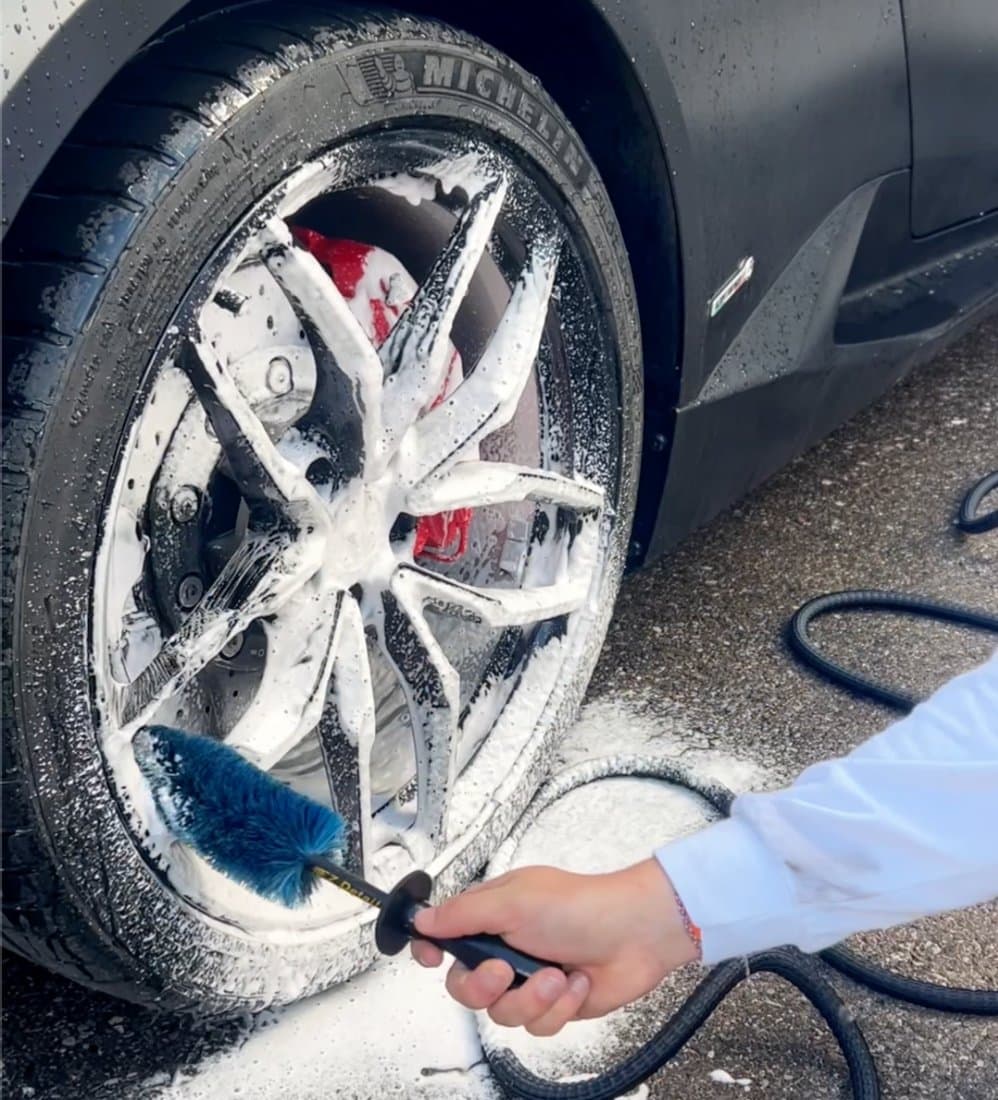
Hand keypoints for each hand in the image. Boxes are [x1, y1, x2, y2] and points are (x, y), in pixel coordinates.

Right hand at [411, 858, 699, 1034]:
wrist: (636, 934)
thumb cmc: (581, 905)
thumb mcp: (514, 901)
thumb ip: (463, 914)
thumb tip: (423, 920)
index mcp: (493, 913)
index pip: (446, 935)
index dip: (432, 949)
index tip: (430, 958)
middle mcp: (507, 946)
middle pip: (466, 987)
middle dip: (484, 986)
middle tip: (504, 971)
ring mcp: (530, 977)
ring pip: (502, 1013)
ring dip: (532, 997)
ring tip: (557, 975)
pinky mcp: (554, 1003)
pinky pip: (537, 1025)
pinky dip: (559, 1006)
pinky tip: (576, 982)